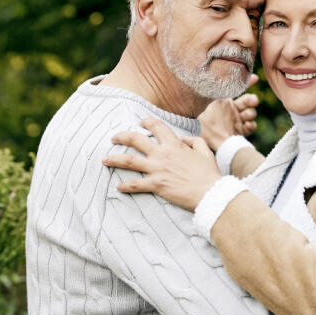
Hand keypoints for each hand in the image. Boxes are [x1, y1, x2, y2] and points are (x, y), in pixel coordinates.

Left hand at [103, 118, 222, 210]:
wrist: (210, 193)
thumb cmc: (209, 173)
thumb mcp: (205, 151)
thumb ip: (194, 141)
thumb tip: (183, 139)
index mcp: (175, 144)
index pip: (157, 127)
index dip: (147, 122)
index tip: (141, 122)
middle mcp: (163, 154)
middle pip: (136, 140)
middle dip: (122, 136)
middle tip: (114, 138)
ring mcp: (158, 169)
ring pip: (130, 161)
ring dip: (115, 159)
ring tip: (105, 159)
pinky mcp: (156, 185)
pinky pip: (136, 184)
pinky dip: (126, 186)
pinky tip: (118, 186)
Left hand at [200, 75, 259, 150]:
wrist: (204, 142)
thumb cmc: (201, 123)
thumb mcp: (204, 107)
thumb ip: (210, 96)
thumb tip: (210, 80)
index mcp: (224, 102)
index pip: (237, 90)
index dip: (248, 82)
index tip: (256, 78)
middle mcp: (233, 110)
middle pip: (247, 101)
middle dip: (252, 99)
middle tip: (254, 101)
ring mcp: (238, 120)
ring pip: (250, 113)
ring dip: (251, 113)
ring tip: (246, 116)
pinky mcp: (241, 131)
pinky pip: (251, 126)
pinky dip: (251, 125)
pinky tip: (247, 125)